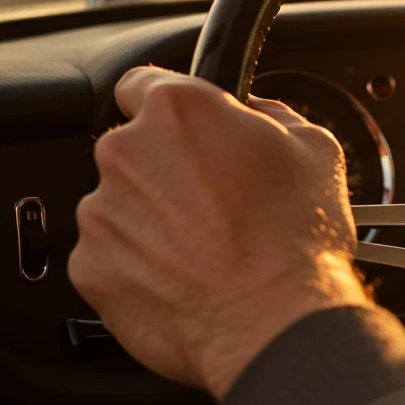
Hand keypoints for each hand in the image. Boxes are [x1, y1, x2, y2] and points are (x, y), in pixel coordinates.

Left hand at [69, 66, 382, 397]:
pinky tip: (185, 281)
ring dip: (153, 222)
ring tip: (206, 252)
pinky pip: (110, 258)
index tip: (185, 132)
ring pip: (121, 206)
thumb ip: (271, 115)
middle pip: (133, 150)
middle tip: (216, 206)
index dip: (170, 110)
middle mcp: (126, 152)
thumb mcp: (315, 149)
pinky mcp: (89, 268)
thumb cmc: (297, 239)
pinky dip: (139, 268)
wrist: (275, 321)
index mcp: (178, 110)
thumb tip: (255, 112)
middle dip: (168, 173)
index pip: (141, 83)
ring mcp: (101, 212)